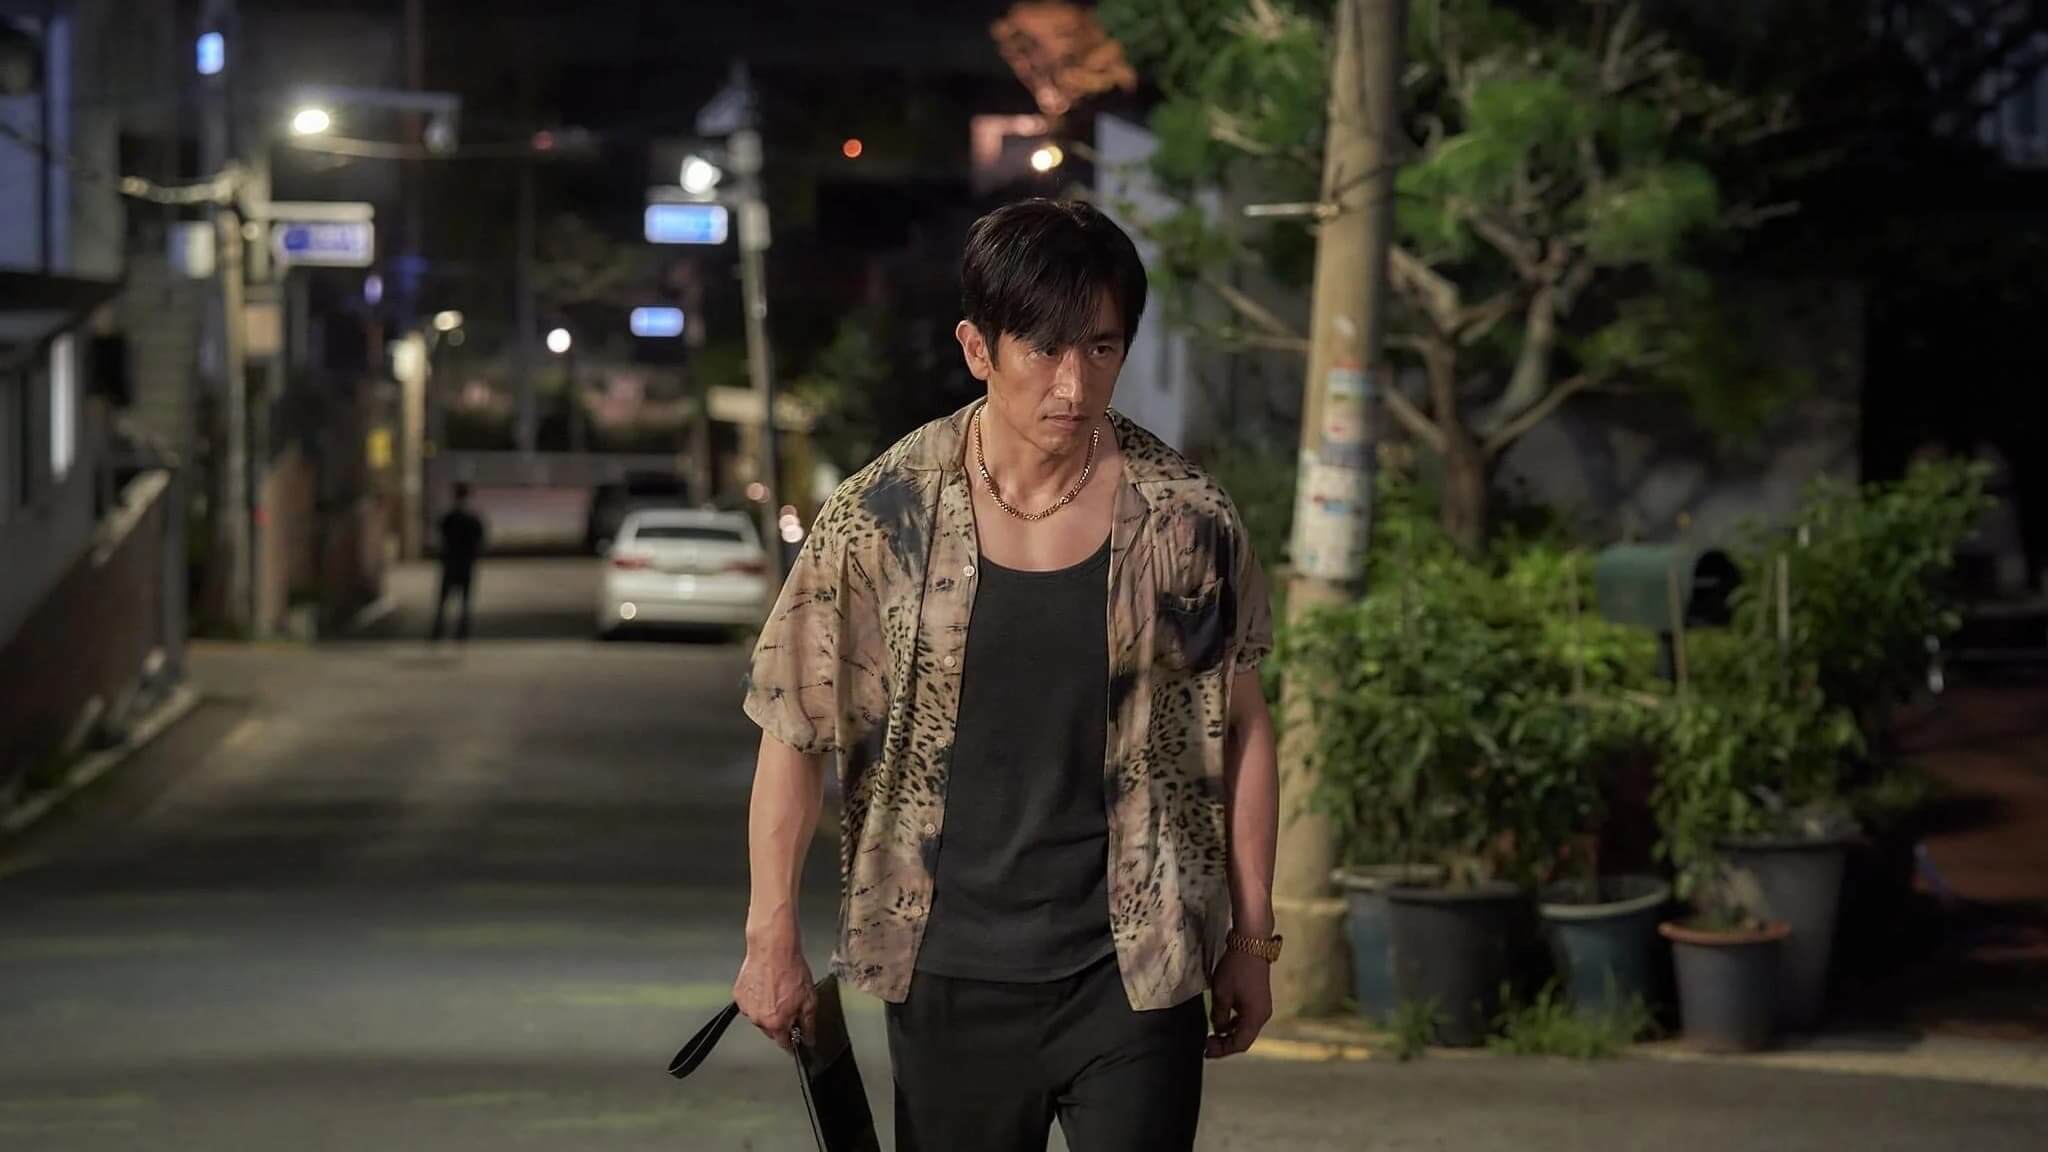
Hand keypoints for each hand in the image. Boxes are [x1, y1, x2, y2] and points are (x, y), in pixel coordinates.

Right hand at [734, 936, 816, 1052]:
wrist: (773, 948)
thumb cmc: (791, 970)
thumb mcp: (809, 999)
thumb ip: (808, 1024)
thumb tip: (809, 1039)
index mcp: (776, 1023)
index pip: (783, 1044)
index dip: (792, 1042)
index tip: (796, 1039)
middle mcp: (758, 1019)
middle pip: (771, 1030)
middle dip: (780, 1022)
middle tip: (789, 1004)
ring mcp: (746, 1007)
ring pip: (759, 1017)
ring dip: (767, 1010)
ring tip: (776, 991)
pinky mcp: (738, 994)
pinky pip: (749, 1003)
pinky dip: (757, 999)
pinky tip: (766, 986)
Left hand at [1205, 949, 1272, 1058]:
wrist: (1251, 944)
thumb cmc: (1236, 969)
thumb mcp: (1221, 994)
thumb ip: (1218, 1016)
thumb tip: (1218, 1029)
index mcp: (1255, 1018)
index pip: (1239, 1044)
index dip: (1222, 1050)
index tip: (1206, 1051)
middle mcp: (1263, 1016)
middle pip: (1244, 1039)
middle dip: (1225, 1044)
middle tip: (1207, 1044)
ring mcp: (1263, 1007)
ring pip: (1246, 1029)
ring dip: (1230, 1034)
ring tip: (1212, 1035)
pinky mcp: (1260, 999)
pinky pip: (1248, 1019)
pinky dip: (1235, 1023)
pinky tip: (1223, 1020)